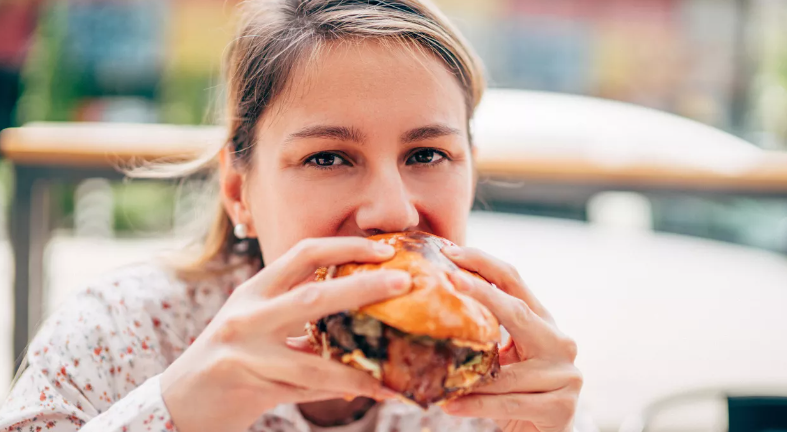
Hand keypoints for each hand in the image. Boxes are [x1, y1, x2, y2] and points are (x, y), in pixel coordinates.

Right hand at [161, 237, 408, 431]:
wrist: (181, 403)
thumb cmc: (227, 360)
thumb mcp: (256, 326)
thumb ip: (298, 318)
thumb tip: (359, 317)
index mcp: (254, 290)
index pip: (303, 253)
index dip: (346, 246)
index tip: (385, 249)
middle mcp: (247, 315)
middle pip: (313, 296)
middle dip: (364, 288)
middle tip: (405, 283)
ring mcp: (244, 352)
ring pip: (313, 361)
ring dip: (359, 368)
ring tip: (395, 372)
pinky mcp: (246, 385)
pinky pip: (305, 390)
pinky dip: (339, 391)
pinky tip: (371, 391)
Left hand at [441, 246, 581, 431]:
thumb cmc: (513, 393)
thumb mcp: (501, 358)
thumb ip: (484, 333)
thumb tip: (432, 302)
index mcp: (543, 322)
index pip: (514, 281)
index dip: (484, 263)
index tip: (450, 251)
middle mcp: (560, 342)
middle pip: (517, 311)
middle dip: (482, 293)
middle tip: (449, 278)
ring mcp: (565, 375)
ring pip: (506, 371)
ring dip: (467, 372)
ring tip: (433, 369)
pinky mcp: (561, 407)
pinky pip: (509, 402)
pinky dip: (477, 405)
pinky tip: (450, 405)